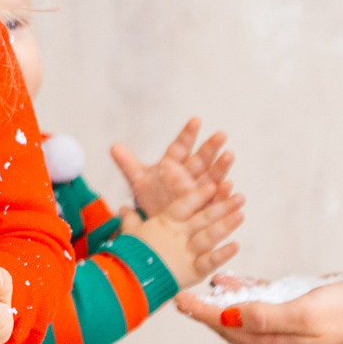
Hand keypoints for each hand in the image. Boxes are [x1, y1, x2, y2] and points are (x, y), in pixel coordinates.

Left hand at [112, 120, 232, 219]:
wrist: (159, 223)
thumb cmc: (152, 198)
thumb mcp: (139, 182)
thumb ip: (128, 165)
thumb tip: (113, 147)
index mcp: (174, 164)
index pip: (181, 147)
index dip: (188, 134)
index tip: (195, 120)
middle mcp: (190, 174)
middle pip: (201, 158)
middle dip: (211, 146)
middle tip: (220, 134)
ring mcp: (201, 189)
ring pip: (213, 175)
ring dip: (221, 166)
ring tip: (229, 155)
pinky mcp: (207, 205)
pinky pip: (216, 198)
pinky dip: (223, 193)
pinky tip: (229, 187)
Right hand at [123, 176, 245, 287]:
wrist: (130, 277)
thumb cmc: (129, 254)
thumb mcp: (129, 233)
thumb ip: (130, 219)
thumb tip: (123, 208)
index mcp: (165, 224)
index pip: (184, 205)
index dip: (198, 195)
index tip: (212, 185)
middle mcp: (179, 235)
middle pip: (203, 218)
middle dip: (222, 206)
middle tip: (240, 197)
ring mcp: (187, 252)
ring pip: (210, 236)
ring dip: (226, 225)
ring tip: (241, 214)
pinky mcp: (192, 271)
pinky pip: (210, 261)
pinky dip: (223, 254)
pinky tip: (236, 245)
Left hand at [175, 273, 342, 343]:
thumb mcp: (306, 314)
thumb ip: (265, 317)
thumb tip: (228, 316)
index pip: (230, 328)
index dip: (203, 312)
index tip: (179, 299)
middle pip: (237, 327)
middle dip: (211, 310)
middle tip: (185, 295)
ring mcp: (298, 340)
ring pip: (253, 320)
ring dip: (231, 303)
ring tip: (211, 285)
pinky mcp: (311, 326)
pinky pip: (273, 314)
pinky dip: (255, 300)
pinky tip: (243, 286)